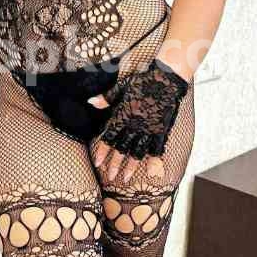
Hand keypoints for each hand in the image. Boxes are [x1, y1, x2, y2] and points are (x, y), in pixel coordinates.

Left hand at [88, 57, 189, 182]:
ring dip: (131, 166)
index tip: (97, 162)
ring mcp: (149, 129)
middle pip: (122, 148)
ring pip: (138, 152)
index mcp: (123, 116)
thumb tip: (91, 102)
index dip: (103, 151)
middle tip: (110, 176)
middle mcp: (135, 126)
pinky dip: (154, 160)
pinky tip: (152, 171)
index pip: (110, 137)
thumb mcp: (122, 87)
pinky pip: (157, 148)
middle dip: (115, 164)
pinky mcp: (161, 130)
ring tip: (126, 178)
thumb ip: (106, 98)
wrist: (166, 79)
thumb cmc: (142, 81)